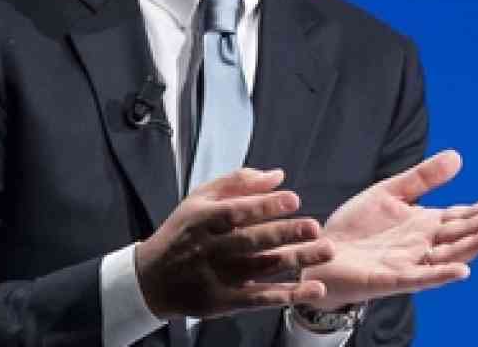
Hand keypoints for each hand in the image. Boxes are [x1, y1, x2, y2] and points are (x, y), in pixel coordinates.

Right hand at [134, 167, 334, 318]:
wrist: (151, 279)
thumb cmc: (183, 232)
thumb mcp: (200, 199)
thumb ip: (237, 182)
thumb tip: (278, 175)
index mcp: (203, 220)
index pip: (236, 212)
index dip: (264, 206)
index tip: (293, 199)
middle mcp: (210, 249)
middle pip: (251, 241)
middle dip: (285, 233)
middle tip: (314, 227)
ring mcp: (218, 278)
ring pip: (262, 268)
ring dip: (296, 260)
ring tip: (326, 252)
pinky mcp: (224, 302)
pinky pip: (261, 299)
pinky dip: (288, 295)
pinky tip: (314, 289)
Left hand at [302, 149, 477, 310]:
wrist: (321, 252)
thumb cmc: (356, 226)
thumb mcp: (390, 192)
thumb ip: (422, 178)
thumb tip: (458, 156)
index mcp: (426, 223)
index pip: (462, 215)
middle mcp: (424, 245)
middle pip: (462, 234)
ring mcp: (410, 262)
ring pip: (448, 255)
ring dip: (473, 247)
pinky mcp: (392, 278)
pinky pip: (421, 278)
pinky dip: (441, 275)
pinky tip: (462, 270)